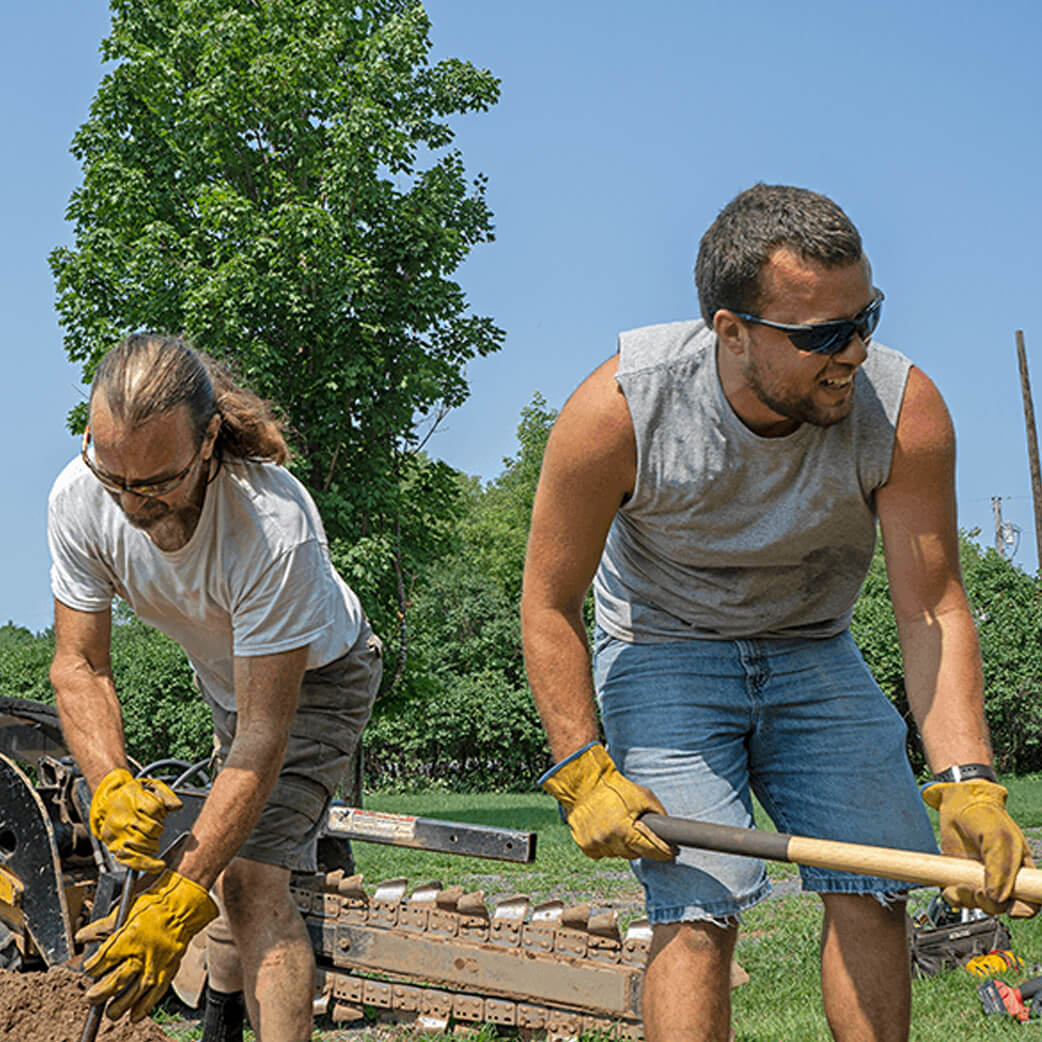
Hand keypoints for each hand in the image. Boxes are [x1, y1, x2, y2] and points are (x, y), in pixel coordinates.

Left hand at [78, 869, 217, 1021]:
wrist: (185, 906)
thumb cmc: (157, 904)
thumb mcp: (125, 911)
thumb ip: (101, 927)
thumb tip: (81, 937)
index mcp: (125, 940)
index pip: (99, 964)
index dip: (91, 969)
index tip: (90, 970)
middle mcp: (139, 956)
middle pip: (113, 983)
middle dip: (99, 993)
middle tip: (92, 998)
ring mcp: (155, 965)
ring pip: (132, 994)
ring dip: (119, 1006)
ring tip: (111, 1012)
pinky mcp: (168, 970)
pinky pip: (154, 994)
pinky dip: (144, 1007)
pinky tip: (135, 1015)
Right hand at [90, 768, 182, 871]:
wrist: (107, 803)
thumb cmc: (132, 796)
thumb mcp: (149, 787)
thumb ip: (166, 795)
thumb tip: (177, 807)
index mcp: (131, 799)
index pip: (155, 809)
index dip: (163, 813)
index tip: (162, 814)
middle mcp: (122, 817)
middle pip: (152, 829)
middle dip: (159, 829)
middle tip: (156, 827)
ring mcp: (117, 834)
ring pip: (144, 845)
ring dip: (154, 844)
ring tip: (151, 838)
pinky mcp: (113, 847)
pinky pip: (132, 860)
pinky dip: (147, 864)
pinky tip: (158, 865)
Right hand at [540, 743, 676, 860]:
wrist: (584, 784)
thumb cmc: (614, 787)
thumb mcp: (643, 795)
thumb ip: (658, 813)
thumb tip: (668, 829)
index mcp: (624, 830)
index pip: (651, 851)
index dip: (664, 852)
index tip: (672, 851)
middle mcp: (608, 840)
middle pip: (635, 854)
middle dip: (640, 844)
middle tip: (638, 829)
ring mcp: (595, 844)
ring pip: (619, 854)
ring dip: (623, 845)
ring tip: (619, 824)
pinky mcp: (585, 845)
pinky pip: (603, 853)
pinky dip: (608, 845)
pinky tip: (606, 829)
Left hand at [923, 779, 1037, 917]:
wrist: (957, 803)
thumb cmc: (985, 815)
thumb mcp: (998, 838)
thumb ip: (1000, 868)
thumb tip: (997, 898)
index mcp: (1020, 871)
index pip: (1030, 900)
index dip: (1024, 909)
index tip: (1012, 909)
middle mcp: (1001, 878)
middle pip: (1002, 907)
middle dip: (991, 905)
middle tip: (979, 892)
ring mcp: (980, 878)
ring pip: (979, 904)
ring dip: (970, 901)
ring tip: (961, 885)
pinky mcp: (959, 876)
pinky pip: (958, 898)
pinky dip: (953, 897)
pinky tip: (950, 887)